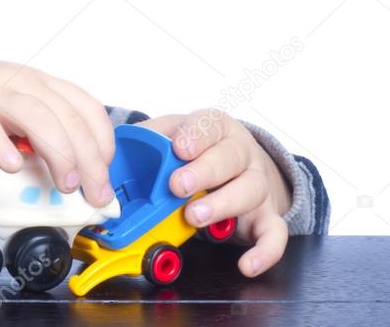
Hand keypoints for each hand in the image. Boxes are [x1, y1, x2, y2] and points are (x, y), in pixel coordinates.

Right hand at [0, 49, 115, 207]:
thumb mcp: (16, 109)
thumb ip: (44, 134)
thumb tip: (79, 177)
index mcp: (41, 85)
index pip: (86, 108)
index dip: (103, 143)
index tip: (104, 174)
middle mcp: (22, 85)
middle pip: (68, 117)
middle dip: (89, 160)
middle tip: (95, 193)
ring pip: (36, 116)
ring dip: (58, 151)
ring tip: (65, 184)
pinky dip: (1, 145)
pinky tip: (11, 166)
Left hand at [136, 108, 292, 277]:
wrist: (238, 165)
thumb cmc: (199, 150)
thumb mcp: (173, 133)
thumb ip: (149, 139)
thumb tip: (114, 151)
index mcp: (215, 128)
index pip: (209, 125)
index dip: (195, 137)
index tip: (178, 148)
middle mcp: (241, 153)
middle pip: (229, 158)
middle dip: (203, 172)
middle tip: (177, 186)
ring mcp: (256, 185)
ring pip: (250, 191)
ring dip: (222, 206)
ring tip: (194, 217)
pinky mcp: (266, 216)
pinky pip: (275, 234)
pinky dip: (265, 251)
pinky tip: (246, 264)